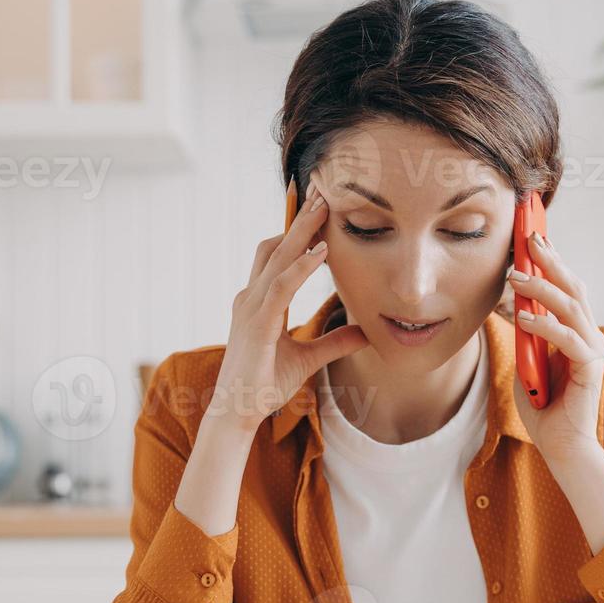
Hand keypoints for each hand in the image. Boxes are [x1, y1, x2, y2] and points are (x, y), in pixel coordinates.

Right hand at [212, 177, 369, 434]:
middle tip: (323, 190)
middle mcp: (251, 298)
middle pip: (277, 246)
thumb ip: (335, 341)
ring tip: (325, 207)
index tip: (316, 205)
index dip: (295, 229)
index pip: (277, 255)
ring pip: (278, 258)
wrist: (238, 412)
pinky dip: (301, 267)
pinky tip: (321, 252)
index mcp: (259, 302)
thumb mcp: (308, 359)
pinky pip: (281, 287)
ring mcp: (251, 308)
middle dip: (300, 218)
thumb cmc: (264, 385)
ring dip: (302, 231)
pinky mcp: (257, 323)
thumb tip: (366, 331)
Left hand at [508, 231, 603, 465]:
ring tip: (514, 277)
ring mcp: (593, 350)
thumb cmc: (542, 405)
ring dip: (541, 289)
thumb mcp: (527, 360)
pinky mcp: (590, 369)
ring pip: (571, 307)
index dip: (551, 261)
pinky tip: (523, 318)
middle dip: (551, 261)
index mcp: (576, 331)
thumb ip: (527, 334)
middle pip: (573, 288)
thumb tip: (514, 304)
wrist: (560, 446)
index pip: (566, 287)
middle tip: (529, 238)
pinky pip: (568, 339)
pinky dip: (545, 326)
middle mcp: (589, 335)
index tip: (532, 237)